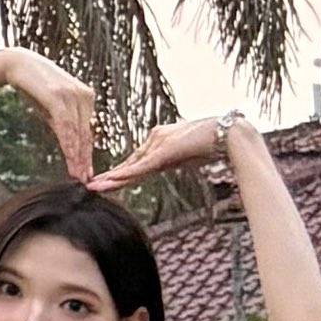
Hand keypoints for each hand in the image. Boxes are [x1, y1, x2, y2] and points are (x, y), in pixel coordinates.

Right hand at [0, 49, 97, 182]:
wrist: (14, 64)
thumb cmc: (31, 85)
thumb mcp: (49, 106)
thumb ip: (61, 121)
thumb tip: (68, 141)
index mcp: (86, 97)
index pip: (87, 130)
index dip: (86, 152)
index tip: (85, 170)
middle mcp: (85, 96)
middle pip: (85, 133)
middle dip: (85, 158)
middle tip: (85, 179)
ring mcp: (73, 96)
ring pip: (78, 132)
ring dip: (78, 156)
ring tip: (78, 174)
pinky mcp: (60, 97)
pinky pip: (67, 126)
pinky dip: (69, 144)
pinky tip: (70, 158)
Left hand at [88, 113, 233, 194]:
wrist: (230, 134)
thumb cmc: (213, 143)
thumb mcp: (187, 155)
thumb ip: (173, 160)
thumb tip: (167, 166)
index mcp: (159, 140)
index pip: (136, 161)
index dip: (121, 172)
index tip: (106, 182)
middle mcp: (155, 139)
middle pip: (129, 163)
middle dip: (111, 176)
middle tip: (91, 185)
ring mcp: (159, 142)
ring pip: (132, 165)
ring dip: (112, 178)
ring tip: (94, 186)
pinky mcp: (165, 149)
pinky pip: (142, 165)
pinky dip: (127, 174)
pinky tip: (112, 180)